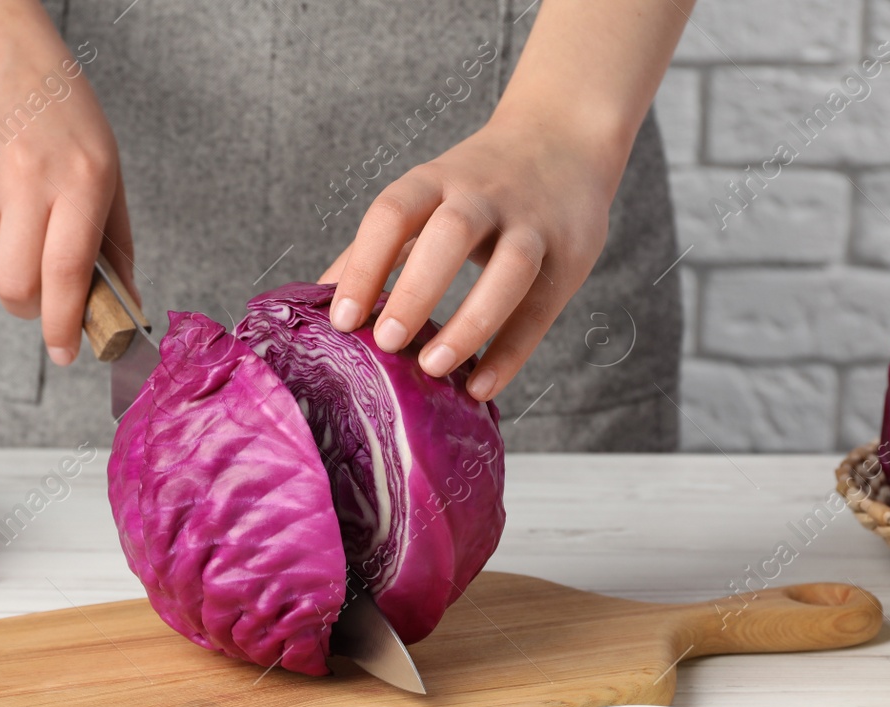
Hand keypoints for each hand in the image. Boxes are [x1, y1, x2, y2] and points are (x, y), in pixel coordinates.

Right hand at [0, 19, 132, 364]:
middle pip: (17, 285)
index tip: (65, 352)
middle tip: (37, 296)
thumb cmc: (61, 116)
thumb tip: (123, 310)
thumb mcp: (107, 171)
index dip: (63, 324)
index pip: (67, 274)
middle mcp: (28, 178)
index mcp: (81, 179)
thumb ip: (114, 245)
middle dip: (28, 306)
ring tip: (14, 226)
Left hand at [319, 113, 618, 401]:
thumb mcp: (428, 195)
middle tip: (387, 343)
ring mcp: (531, 221)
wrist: (564, 135)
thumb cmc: (478, 185)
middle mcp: (484, 194)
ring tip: (434, 367)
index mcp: (437, 180)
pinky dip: (511, 352)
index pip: (394, 213)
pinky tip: (482, 387)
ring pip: (509, 267)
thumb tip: (319, 300)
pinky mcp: (569, 253)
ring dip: (471, 321)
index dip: (364, 264)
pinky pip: (540, 307)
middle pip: (451, 234)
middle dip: (416, 289)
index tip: (342, 320)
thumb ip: (381, 245)